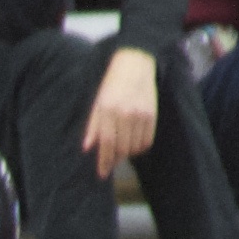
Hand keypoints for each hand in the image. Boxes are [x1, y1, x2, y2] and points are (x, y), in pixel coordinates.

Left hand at [82, 47, 157, 183]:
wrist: (135, 65)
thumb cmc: (111, 85)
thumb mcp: (97, 103)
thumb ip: (93, 126)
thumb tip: (87, 148)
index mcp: (108, 110)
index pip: (106, 143)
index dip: (104, 161)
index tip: (102, 173)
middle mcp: (125, 113)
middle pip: (121, 148)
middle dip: (115, 158)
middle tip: (111, 160)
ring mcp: (140, 114)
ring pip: (135, 147)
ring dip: (127, 153)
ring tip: (122, 148)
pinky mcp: (152, 114)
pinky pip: (147, 140)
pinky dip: (140, 146)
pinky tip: (133, 142)